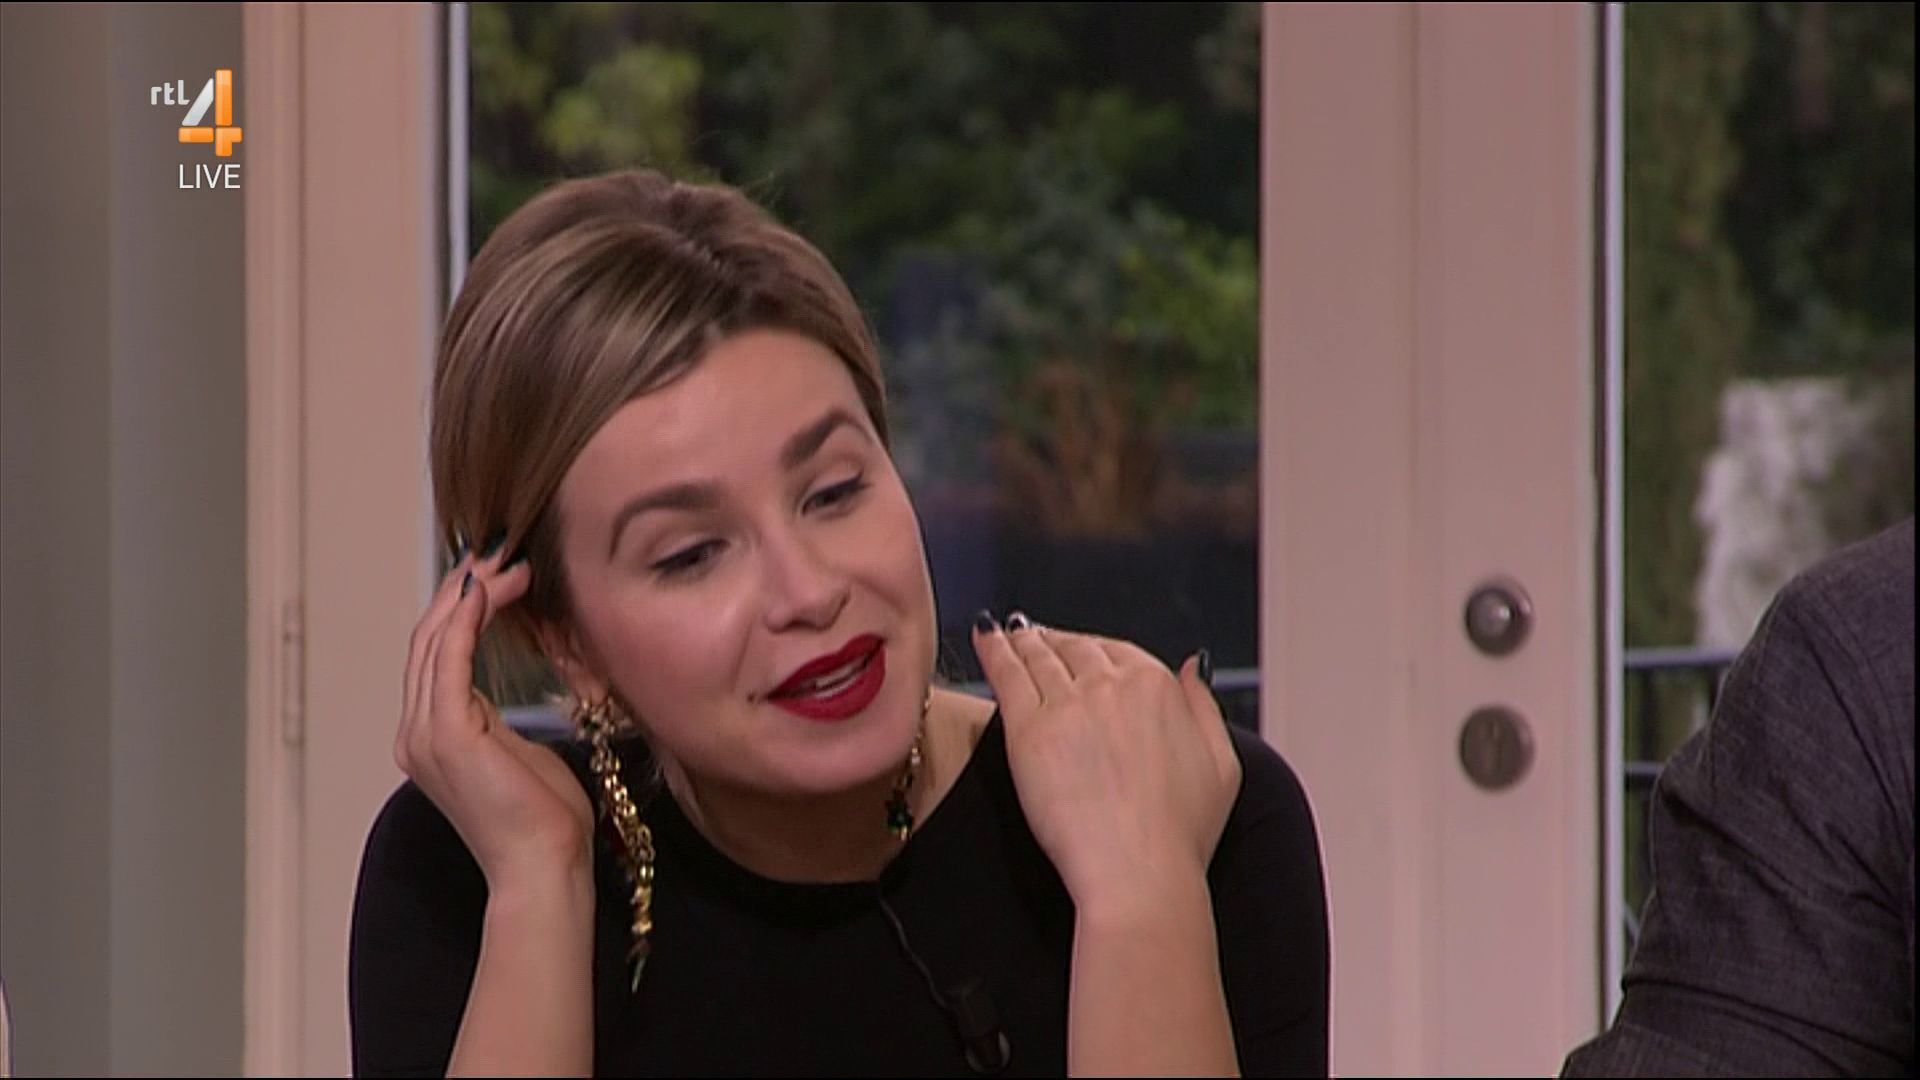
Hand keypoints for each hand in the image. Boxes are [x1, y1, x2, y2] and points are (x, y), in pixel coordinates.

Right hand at [396, 546, 593, 890]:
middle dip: (464, 589)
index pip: (436, 653)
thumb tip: (517, 680)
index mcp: (429, 736)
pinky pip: (449, 659)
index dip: (460, 606)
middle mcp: (415, 732)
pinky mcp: (446, 734)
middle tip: (504, 553)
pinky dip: (466, 619)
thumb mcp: (519, 751)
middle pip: (429, 638)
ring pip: (436, 640)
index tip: (497, 573)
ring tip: (508, 563)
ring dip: (471, 594)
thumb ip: (502, 714)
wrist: (542, 866)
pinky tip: (489, 589)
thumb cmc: (543, 819)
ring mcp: (424, 734)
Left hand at [971, 613, 1241, 915]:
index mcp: (1158, 687)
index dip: (1095, 649)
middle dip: (1056, 641)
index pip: (1119, 651)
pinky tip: (984, 636)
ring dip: (1023, 641)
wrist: (1140, 873)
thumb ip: (1204, 707)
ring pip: (1040, 657)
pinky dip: (994, 651)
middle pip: (1077, 649)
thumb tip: (1192, 666)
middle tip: (1037, 636)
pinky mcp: (1029, 730)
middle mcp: (1112, 685)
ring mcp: (1068, 704)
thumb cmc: (1182, 835)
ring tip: (1008, 633)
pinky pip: (1007, 675)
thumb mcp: (1221, 764)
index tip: (1081, 649)